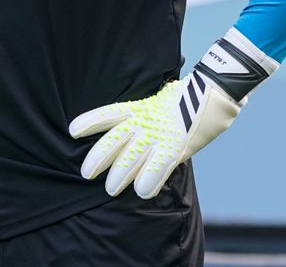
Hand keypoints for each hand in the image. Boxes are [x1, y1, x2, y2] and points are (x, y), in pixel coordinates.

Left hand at [70, 28, 276, 198]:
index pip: (108, 114)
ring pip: (130, 160)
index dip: (89, 122)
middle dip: (97, 159)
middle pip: (113, 142)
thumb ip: (143, 114)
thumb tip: (129, 128)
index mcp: (138, 107)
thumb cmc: (185, 98)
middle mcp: (144, 121)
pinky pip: (156, 171)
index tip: (72, 131)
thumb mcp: (157, 100)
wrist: (214, 92)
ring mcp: (159, 135)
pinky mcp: (175, 148)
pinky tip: (141, 192)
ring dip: (119, 177)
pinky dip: (147, 183)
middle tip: (85, 173)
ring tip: (110, 189)